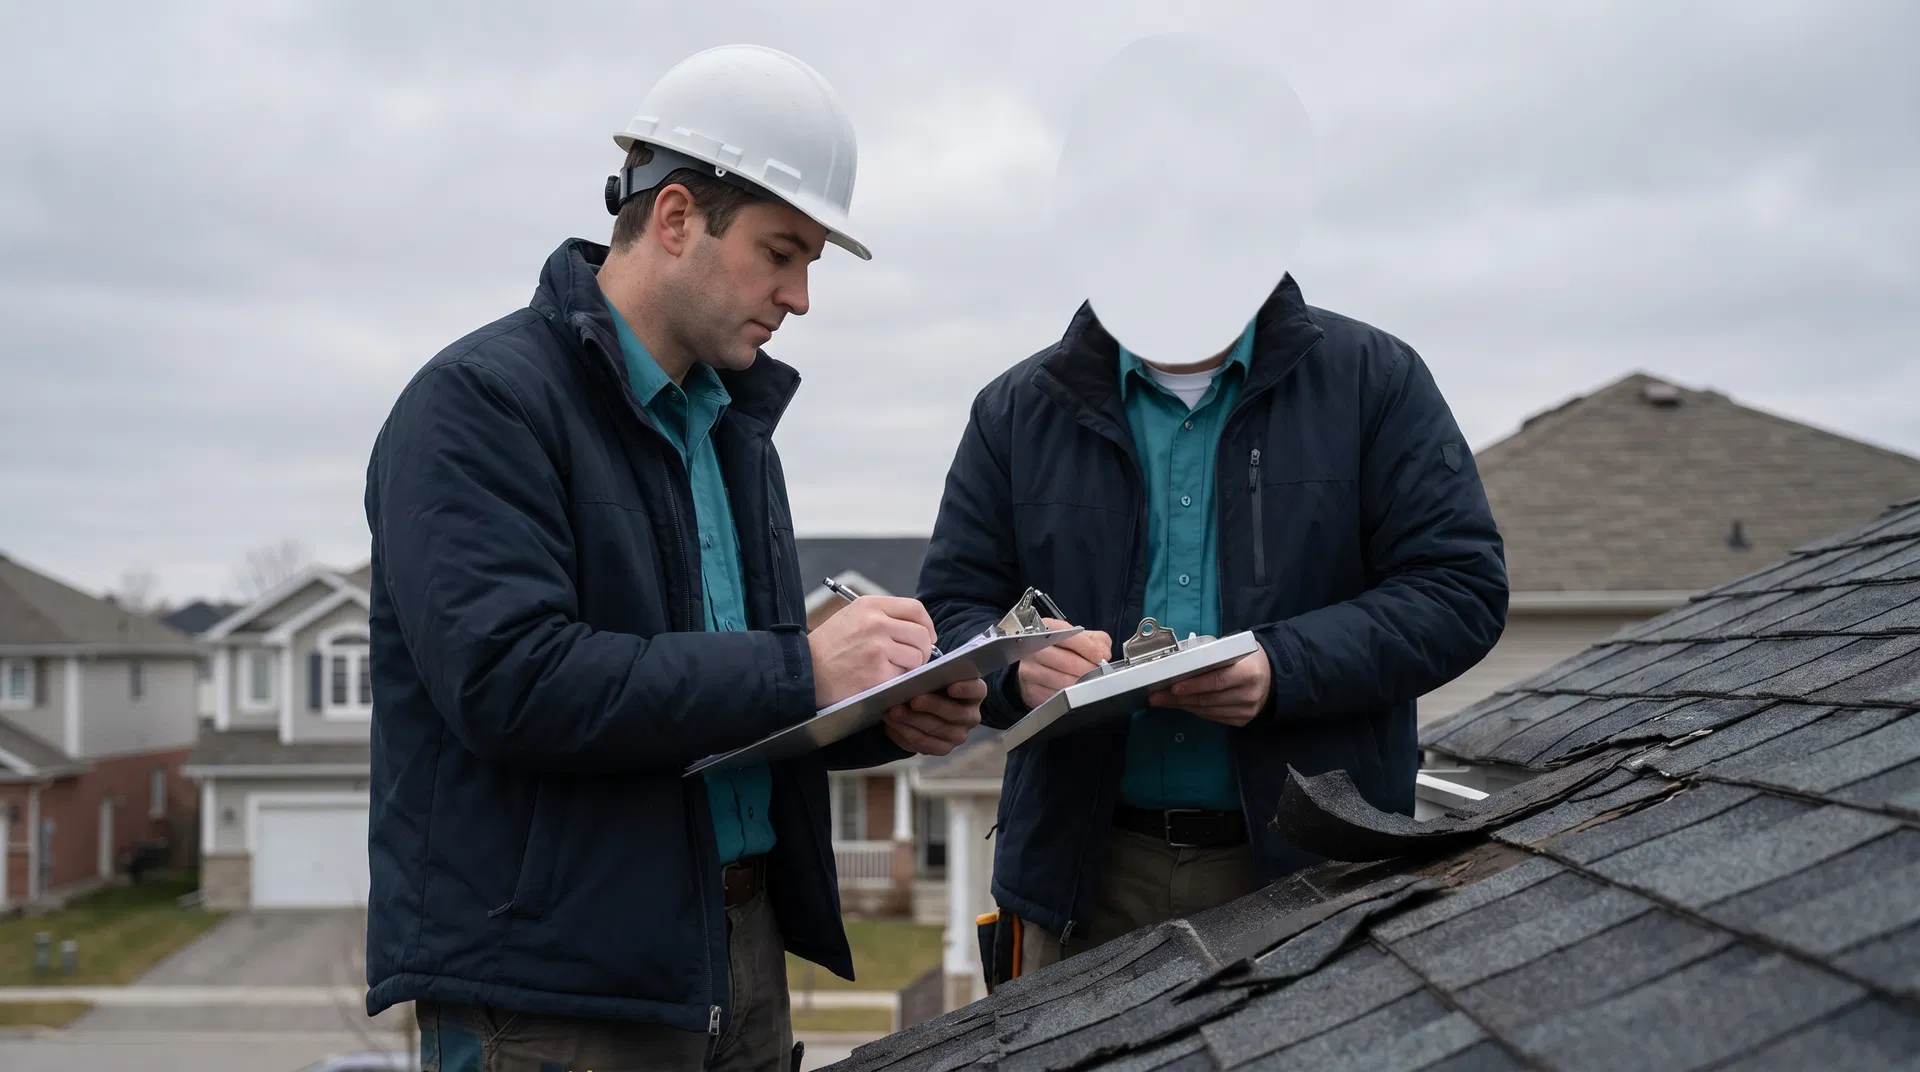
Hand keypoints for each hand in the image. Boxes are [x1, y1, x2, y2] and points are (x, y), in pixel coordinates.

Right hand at [810, 596, 937, 707]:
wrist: (804, 672)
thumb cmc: (827, 649)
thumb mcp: (851, 618)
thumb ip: (881, 617)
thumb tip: (915, 628)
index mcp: (870, 606)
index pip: (915, 609)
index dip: (926, 625)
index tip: (926, 637)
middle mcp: (876, 622)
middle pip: (921, 634)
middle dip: (922, 651)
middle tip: (913, 660)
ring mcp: (878, 647)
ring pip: (916, 657)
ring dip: (909, 668)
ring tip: (889, 670)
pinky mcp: (878, 671)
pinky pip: (903, 676)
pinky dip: (896, 681)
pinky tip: (878, 680)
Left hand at [883, 678, 985, 755]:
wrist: (921, 702)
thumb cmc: (929, 683)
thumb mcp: (931, 673)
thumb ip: (929, 673)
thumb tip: (915, 673)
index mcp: (974, 692)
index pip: (977, 690)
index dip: (966, 689)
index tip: (951, 687)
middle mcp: (971, 716)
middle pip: (956, 714)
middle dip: (932, 706)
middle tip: (912, 700)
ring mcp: (958, 734)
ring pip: (938, 731)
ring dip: (913, 721)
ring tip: (893, 712)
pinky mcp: (943, 748)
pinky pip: (925, 744)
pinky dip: (906, 734)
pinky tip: (892, 724)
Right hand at [1016, 618, 1112, 708]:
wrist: (1038, 664)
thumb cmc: (1062, 649)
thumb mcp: (1080, 638)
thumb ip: (1096, 640)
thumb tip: (1104, 653)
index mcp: (1045, 629)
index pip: (1067, 636)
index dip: (1087, 648)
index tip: (1099, 657)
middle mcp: (1032, 648)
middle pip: (1065, 661)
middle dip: (1087, 668)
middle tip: (1098, 672)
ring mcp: (1029, 669)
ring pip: (1061, 680)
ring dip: (1080, 683)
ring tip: (1089, 681)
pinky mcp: (1030, 689)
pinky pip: (1054, 695)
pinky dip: (1070, 695)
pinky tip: (1075, 690)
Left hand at [1148, 651, 1272, 726]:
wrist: (1272, 676)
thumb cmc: (1246, 659)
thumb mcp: (1233, 652)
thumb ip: (1212, 659)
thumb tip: (1178, 666)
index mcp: (1248, 672)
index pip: (1217, 681)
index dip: (1194, 685)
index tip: (1173, 687)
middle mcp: (1249, 694)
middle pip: (1208, 699)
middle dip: (1179, 698)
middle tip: (1156, 696)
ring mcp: (1246, 711)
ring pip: (1208, 710)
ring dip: (1183, 706)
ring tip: (1163, 701)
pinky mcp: (1242, 720)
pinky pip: (1213, 717)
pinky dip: (1195, 710)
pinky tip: (1182, 705)